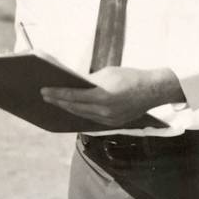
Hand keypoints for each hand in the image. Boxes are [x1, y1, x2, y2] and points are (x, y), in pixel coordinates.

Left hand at [41, 66, 184, 125]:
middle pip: (75, 108)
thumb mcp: (107, 74)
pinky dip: (80, 113)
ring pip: (82, 115)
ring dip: (67, 108)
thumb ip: (89, 81)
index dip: (57, 94)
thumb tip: (72, 84)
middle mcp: (104, 111)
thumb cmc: (130, 77)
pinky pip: (91, 119)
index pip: (73, 96)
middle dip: (58, 101)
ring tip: (55, 102)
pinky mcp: (113, 124)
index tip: (44, 90)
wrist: (154, 90)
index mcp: (102, 96)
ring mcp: (108, 120)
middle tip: (44, 96)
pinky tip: (72, 108)